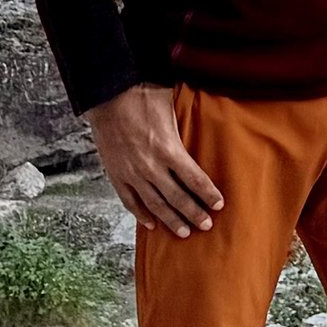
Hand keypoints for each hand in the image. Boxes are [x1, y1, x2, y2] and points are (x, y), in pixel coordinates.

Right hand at [89, 85, 225, 238]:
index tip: (219, 204)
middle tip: (206, 225)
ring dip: (171, 220)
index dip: (208, 193)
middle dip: (194, 213)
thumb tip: (204, 121)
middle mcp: (151, 166)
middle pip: (177, 198)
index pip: (194, 178)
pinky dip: (141, 214)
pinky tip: (151, 224)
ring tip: (184, 232)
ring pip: (154, 205)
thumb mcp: (172, 106)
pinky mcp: (115, 175)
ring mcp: (131, 173)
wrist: (107, 95)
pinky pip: (130, 201)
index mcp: (168, 148)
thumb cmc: (142, 94)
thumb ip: (185, 123)